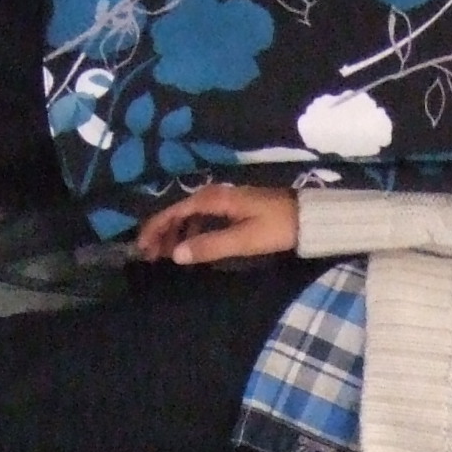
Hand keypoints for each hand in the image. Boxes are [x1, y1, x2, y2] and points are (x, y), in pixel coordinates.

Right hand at [133, 182, 301, 264]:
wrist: (310, 218)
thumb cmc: (277, 227)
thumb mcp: (243, 240)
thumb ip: (209, 246)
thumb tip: (176, 254)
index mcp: (213, 199)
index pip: (173, 211)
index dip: (155, 229)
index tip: (141, 247)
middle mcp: (215, 195)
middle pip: (178, 212)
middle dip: (162, 233)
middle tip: (150, 256)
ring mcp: (225, 201)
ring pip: (190, 216)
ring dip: (176, 234)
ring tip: (167, 255)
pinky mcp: (235, 208)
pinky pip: (203, 219)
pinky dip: (192, 232)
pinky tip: (192, 247)